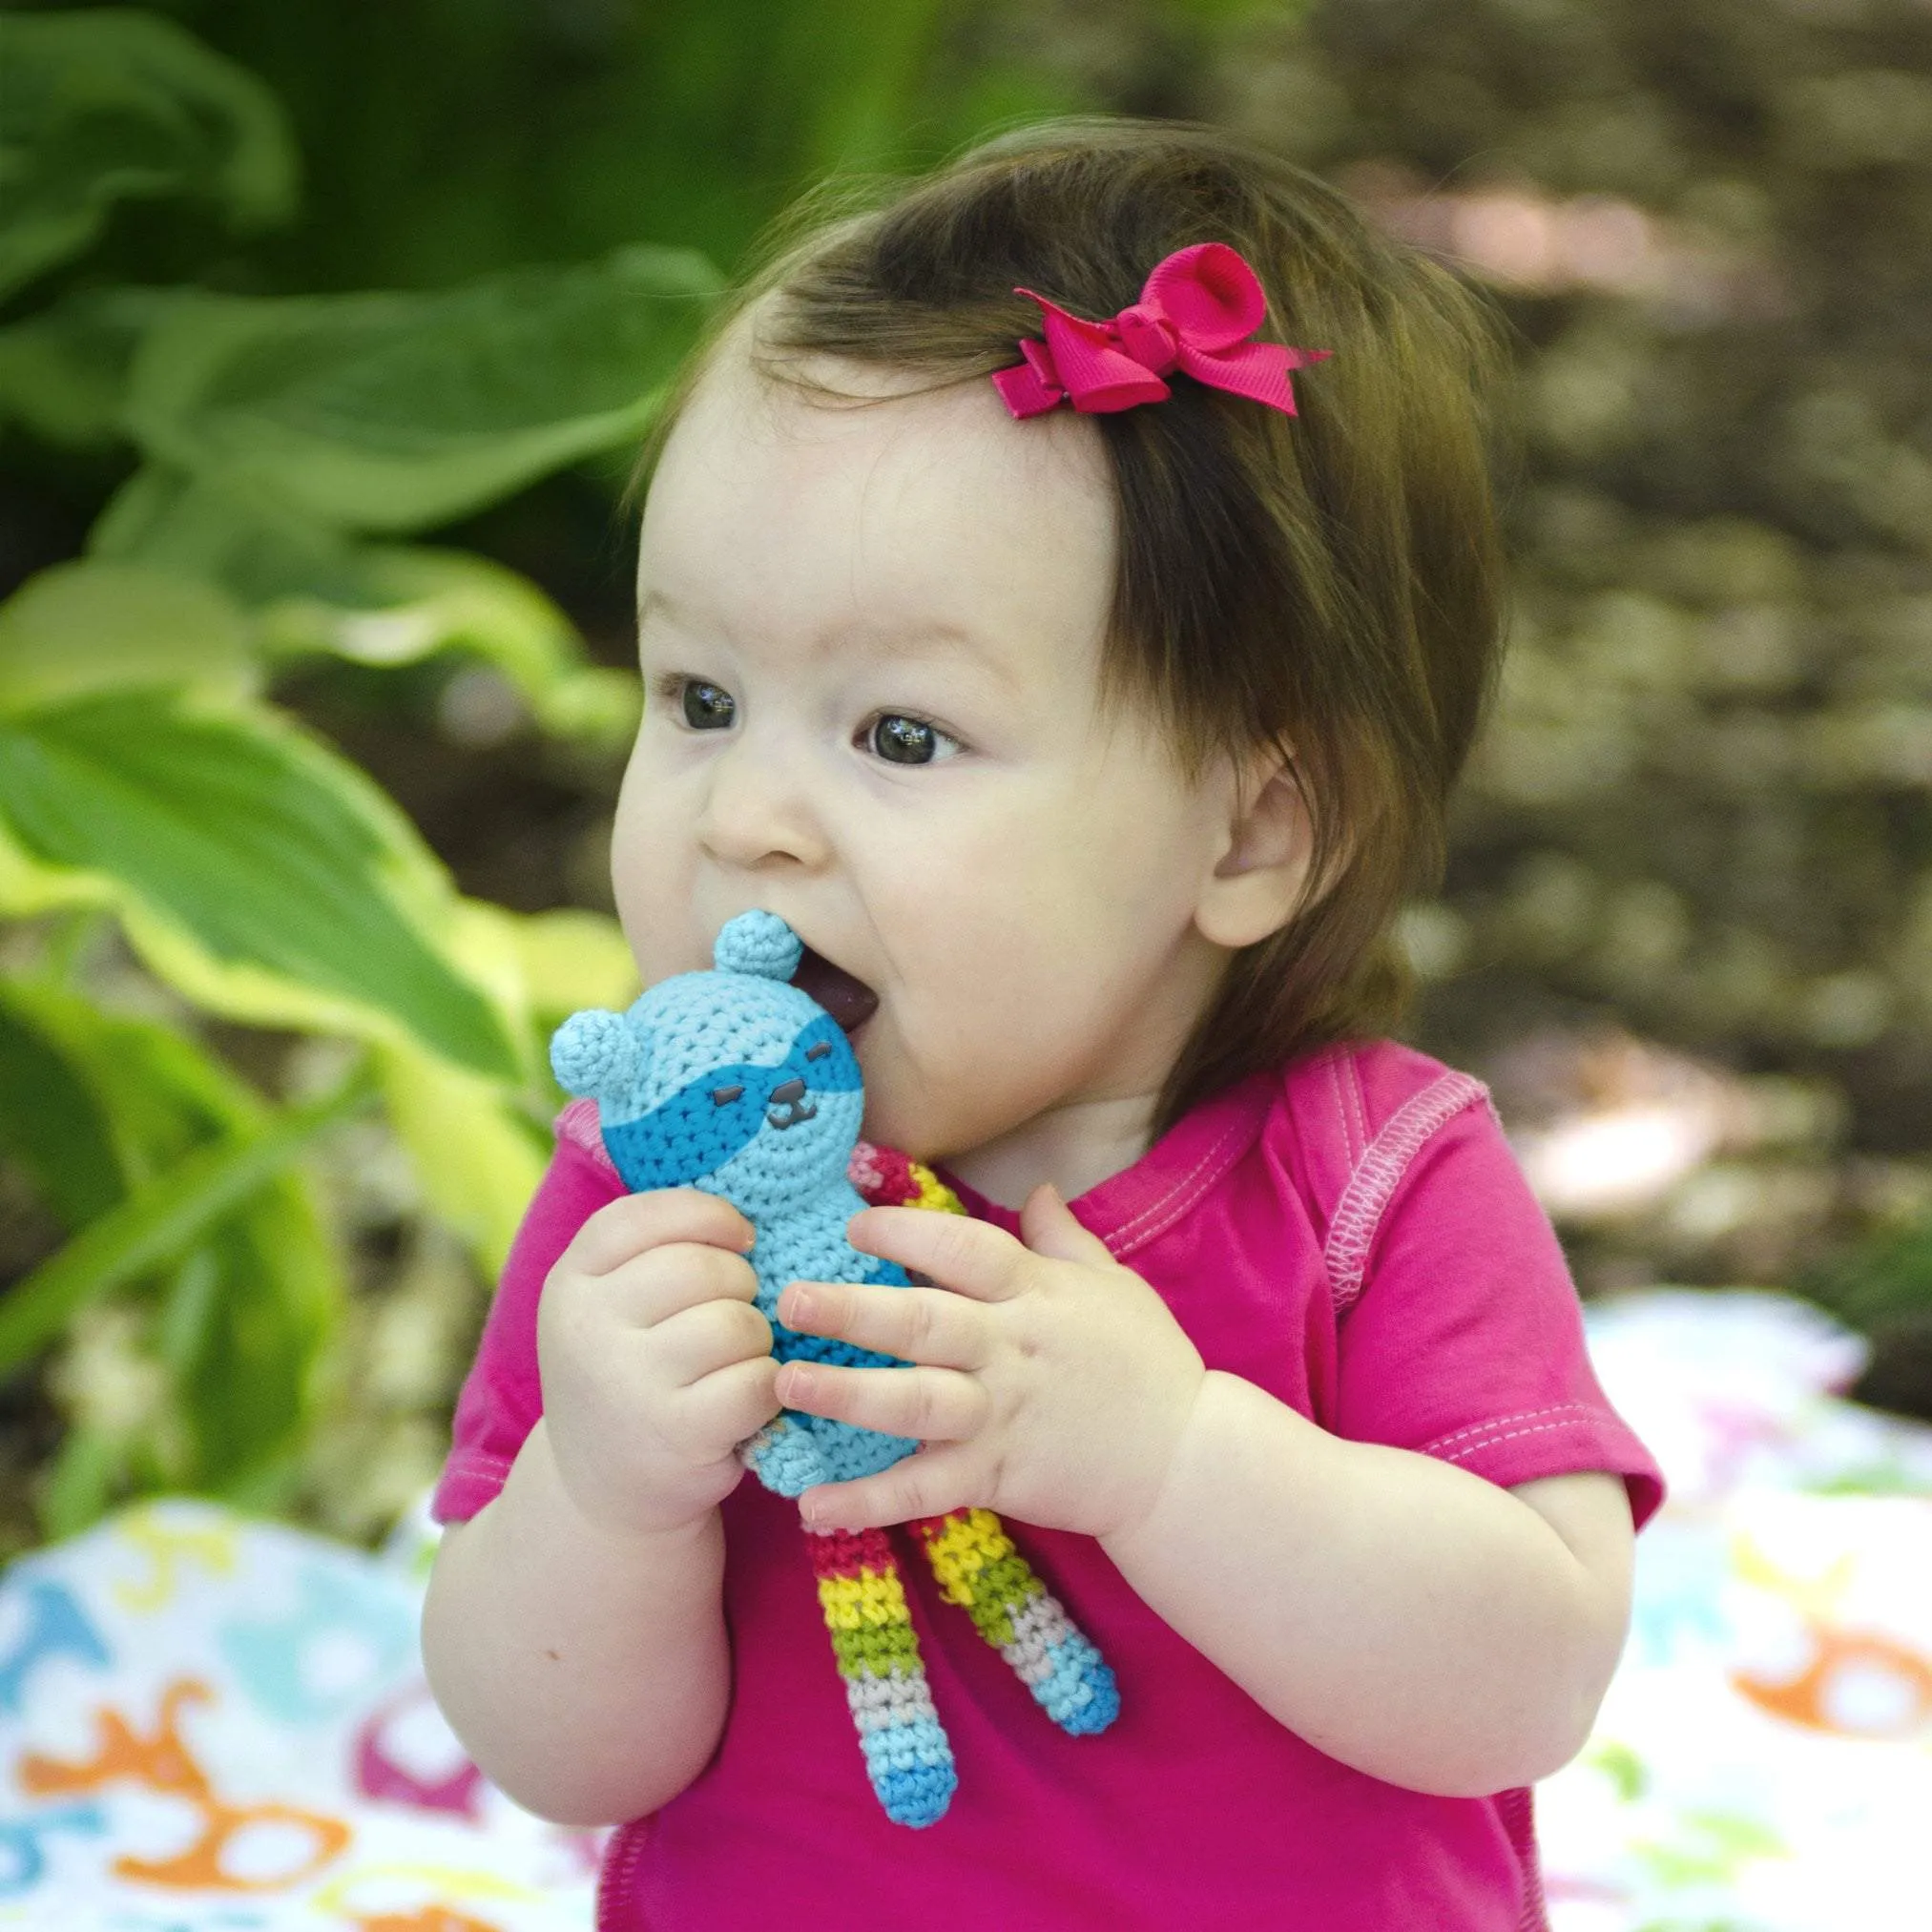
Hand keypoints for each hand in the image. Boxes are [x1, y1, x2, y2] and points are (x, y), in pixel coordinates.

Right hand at [536, 1189, 779, 1538]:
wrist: (602, 1493)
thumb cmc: (627, 1374)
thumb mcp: (608, 1307)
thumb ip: (653, 1249)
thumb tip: (749, 1199)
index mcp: (569, 1284)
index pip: (647, 1216)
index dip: (708, 1216)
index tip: (739, 1237)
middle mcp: (587, 1330)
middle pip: (703, 1268)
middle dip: (740, 1285)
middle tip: (734, 1313)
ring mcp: (629, 1384)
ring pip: (738, 1323)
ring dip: (756, 1340)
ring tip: (732, 1362)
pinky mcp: (678, 1433)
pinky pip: (758, 1380)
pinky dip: (767, 1388)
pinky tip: (744, 1402)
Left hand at [772, 1186, 1205, 1537]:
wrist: (1184, 1459)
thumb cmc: (1147, 1364)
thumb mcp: (1113, 1285)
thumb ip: (1065, 1238)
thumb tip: (1036, 1190)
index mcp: (1033, 1293)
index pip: (964, 1251)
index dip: (907, 1234)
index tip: (854, 1225)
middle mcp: (1010, 1349)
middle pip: (922, 1322)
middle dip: (851, 1310)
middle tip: (789, 1300)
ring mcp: (1000, 1415)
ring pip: (913, 1402)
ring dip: (845, 1394)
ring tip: (784, 1386)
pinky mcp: (996, 1476)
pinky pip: (923, 1489)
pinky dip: (868, 1501)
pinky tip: (813, 1505)